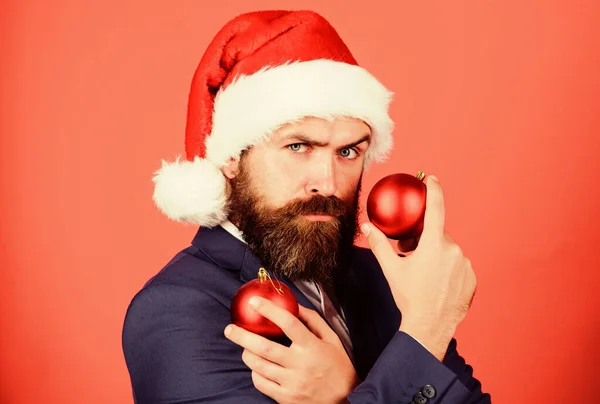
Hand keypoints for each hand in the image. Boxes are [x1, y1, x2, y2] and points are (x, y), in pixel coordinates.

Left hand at [224, 297, 358, 403]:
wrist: (347, 401)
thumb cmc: (339, 367)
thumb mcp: (333, 340)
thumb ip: (313, 321)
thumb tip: (294, 306)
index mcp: (312, 347)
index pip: (288, 323)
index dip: (269, 310)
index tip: (254, 302)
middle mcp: (300, 365)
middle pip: (265, 347)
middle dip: (243, 336)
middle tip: (230, 329)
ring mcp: (292, 383)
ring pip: (259, 366)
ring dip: (246, 354)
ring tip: (243, 348)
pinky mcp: (286, 398)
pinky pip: (261, 384)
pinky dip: (254, 373)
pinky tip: (256, 367)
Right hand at [361, 175, 476, 360]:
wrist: (429, 327)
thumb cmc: (410, 298)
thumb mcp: (392, 269)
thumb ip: (379, 244)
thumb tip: (367, 227)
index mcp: (434, 245)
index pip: (436, 209)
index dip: (434, 191)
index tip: (432, 179)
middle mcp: (453, 251)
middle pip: (438, 235)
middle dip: (425, 239)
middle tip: (411, 253)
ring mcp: (465, 265)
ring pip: (448, 250)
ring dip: (437, 255)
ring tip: (425, 274)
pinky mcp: (472, 278)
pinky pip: (458, 265)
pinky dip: (448, 269)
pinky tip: (437, 283)